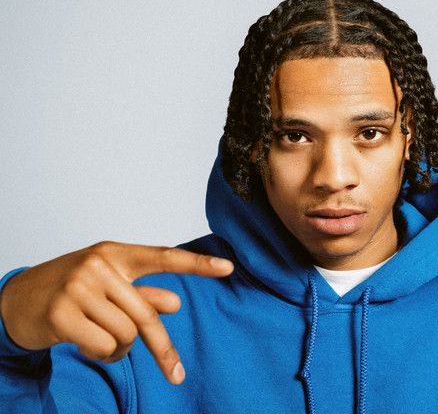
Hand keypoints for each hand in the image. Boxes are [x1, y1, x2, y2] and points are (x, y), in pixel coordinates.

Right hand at [0, 241, 232, 383]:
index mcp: (115, 252)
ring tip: (98, 338)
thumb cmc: (71, 290)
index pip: (164, 256)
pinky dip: (101, 355)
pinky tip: (83, 343)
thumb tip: (175, 302)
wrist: (16, 300)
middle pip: (148, 314)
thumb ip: (141, 294)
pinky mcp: (63, 312)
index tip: (229, 267)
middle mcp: (99, 265)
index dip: (198, 264)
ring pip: (126, 335)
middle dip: (162, 348)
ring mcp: (80, 286)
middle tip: (176, 372)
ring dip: (119, 349)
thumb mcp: (107, 287)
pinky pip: (103, 347)